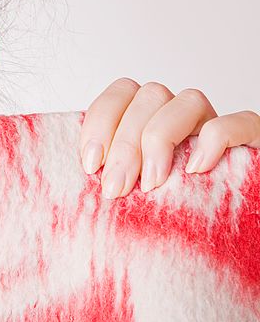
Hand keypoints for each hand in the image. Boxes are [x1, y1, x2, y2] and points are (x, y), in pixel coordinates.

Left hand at [79, 78, 259, 198]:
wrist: (234, 227)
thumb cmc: (171, 212)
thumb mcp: (130, 192)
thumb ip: (110, 177)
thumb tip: (79, 181)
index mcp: (147, 120)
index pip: (120, 94)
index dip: (99, 123)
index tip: (91, 165)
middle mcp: (179, 116)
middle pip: (147, 97)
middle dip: (125, 144)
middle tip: (116, 188)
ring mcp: (214, 125)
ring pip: (188, 100)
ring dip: (160, 139)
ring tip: (152, 184)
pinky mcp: (250, 139)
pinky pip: (238, 121)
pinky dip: (214, 140)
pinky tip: (196, 169)